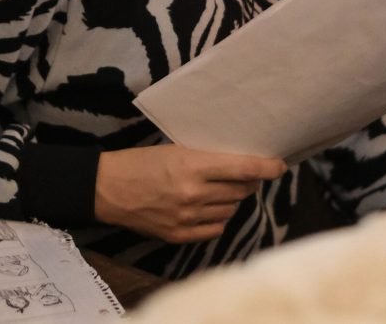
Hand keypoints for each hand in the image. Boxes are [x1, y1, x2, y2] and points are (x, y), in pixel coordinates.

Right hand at [94, 145, 286, 243]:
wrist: (106, 188)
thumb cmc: (140, 162)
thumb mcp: (175, 150)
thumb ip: (206, 159)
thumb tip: (240, 165)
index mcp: (192, 166)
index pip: (243, 169)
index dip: (267, 167)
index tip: (279, 165)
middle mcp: (193, 194)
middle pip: (240, 190)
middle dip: (248, 181)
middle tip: (246, 174)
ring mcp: (186, 218)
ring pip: (230, 210)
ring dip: (232, 199)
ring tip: (221, 190)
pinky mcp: (178, 235)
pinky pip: (215, 229)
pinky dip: (218, 218)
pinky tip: (210, 208)